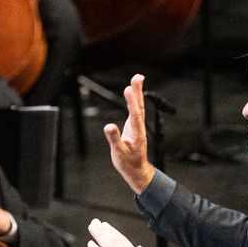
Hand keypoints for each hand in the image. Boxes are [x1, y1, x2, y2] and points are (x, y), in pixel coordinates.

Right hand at [104, 73, 154, 193]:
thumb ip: (114, 139)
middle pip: (139, 106)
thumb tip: (108, 126)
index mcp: (137, 133)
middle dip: (138, 91)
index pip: (135, 115)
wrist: (136, 169)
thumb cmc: (128, 163)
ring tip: (137, 78)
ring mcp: (137, 126)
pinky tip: (133, 91)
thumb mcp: (119, 153)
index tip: (128, 89)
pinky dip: (134, 99)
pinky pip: (135, 109)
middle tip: (137, 77)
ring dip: (137, 92)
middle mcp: (139, 127)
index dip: (132, 102)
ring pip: (138, 106)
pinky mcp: (134, 126)